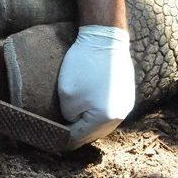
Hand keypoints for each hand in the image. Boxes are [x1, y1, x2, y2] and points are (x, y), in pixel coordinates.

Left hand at [58, 25, 135, 149]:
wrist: (105, 38)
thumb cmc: (83, 65)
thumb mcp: (67, 95)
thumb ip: (68, 117)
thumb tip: (71, 124)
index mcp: (104, 119)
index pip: (77, 138)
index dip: (61, 139)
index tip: (50, 138)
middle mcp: (119, 116)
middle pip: (92, 134)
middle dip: (76, 133)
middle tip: (59, 131)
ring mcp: (126, 106)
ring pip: (102, 124)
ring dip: (88, 123)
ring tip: (73, 119)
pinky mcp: (127, 96)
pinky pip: (110, 112)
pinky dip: (98, 112)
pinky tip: (88, 106)